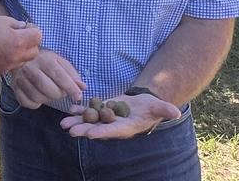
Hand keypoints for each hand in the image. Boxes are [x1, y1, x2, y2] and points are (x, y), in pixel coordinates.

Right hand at [0, 15, 41, 74]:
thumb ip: (15, 24)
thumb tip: (23, 27)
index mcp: (18, 41)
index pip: (38, 36)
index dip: (33, 29)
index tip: (26, 26)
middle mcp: (16, 56)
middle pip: (34, 52)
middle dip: (31, 43)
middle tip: (21, 35)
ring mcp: (8, 66)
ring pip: (24, 61)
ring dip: (22, 52)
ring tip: (9, 43)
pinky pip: (12, 65)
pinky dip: (11, 59)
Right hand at [9, 49, 85, 108]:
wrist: (20, 56)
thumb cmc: (44, 60)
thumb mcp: (59, 61)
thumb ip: (72, 74)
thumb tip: (83, 87)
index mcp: (44, 59)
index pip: (59, 75)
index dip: (70, 87)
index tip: (78, 97)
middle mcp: (30, 68)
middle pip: (48, 88)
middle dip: (59, 94)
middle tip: (62, 92)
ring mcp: (20, 78)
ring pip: (38, 97)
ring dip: (48, 99)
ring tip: (51, 93)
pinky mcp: (14, 88)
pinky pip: (27, 103)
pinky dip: (36, 104)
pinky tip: (39, 96)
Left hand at [59, 93, 180, 139]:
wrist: (143, 104)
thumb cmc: (152, 107)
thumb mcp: (158, 108)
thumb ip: (165, 110)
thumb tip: (176, 112)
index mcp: (126, 128)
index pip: (113, 132)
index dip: (103, 132)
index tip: (92, 134)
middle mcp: (114, 126)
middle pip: (97, 129)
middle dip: (84, 130)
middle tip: (70, 131)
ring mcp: (107, 119)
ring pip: (89, 122)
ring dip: (77, 122)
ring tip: (63, 123)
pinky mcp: (102, 111)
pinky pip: (89, 111)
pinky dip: (79, 110)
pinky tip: (69, 109)